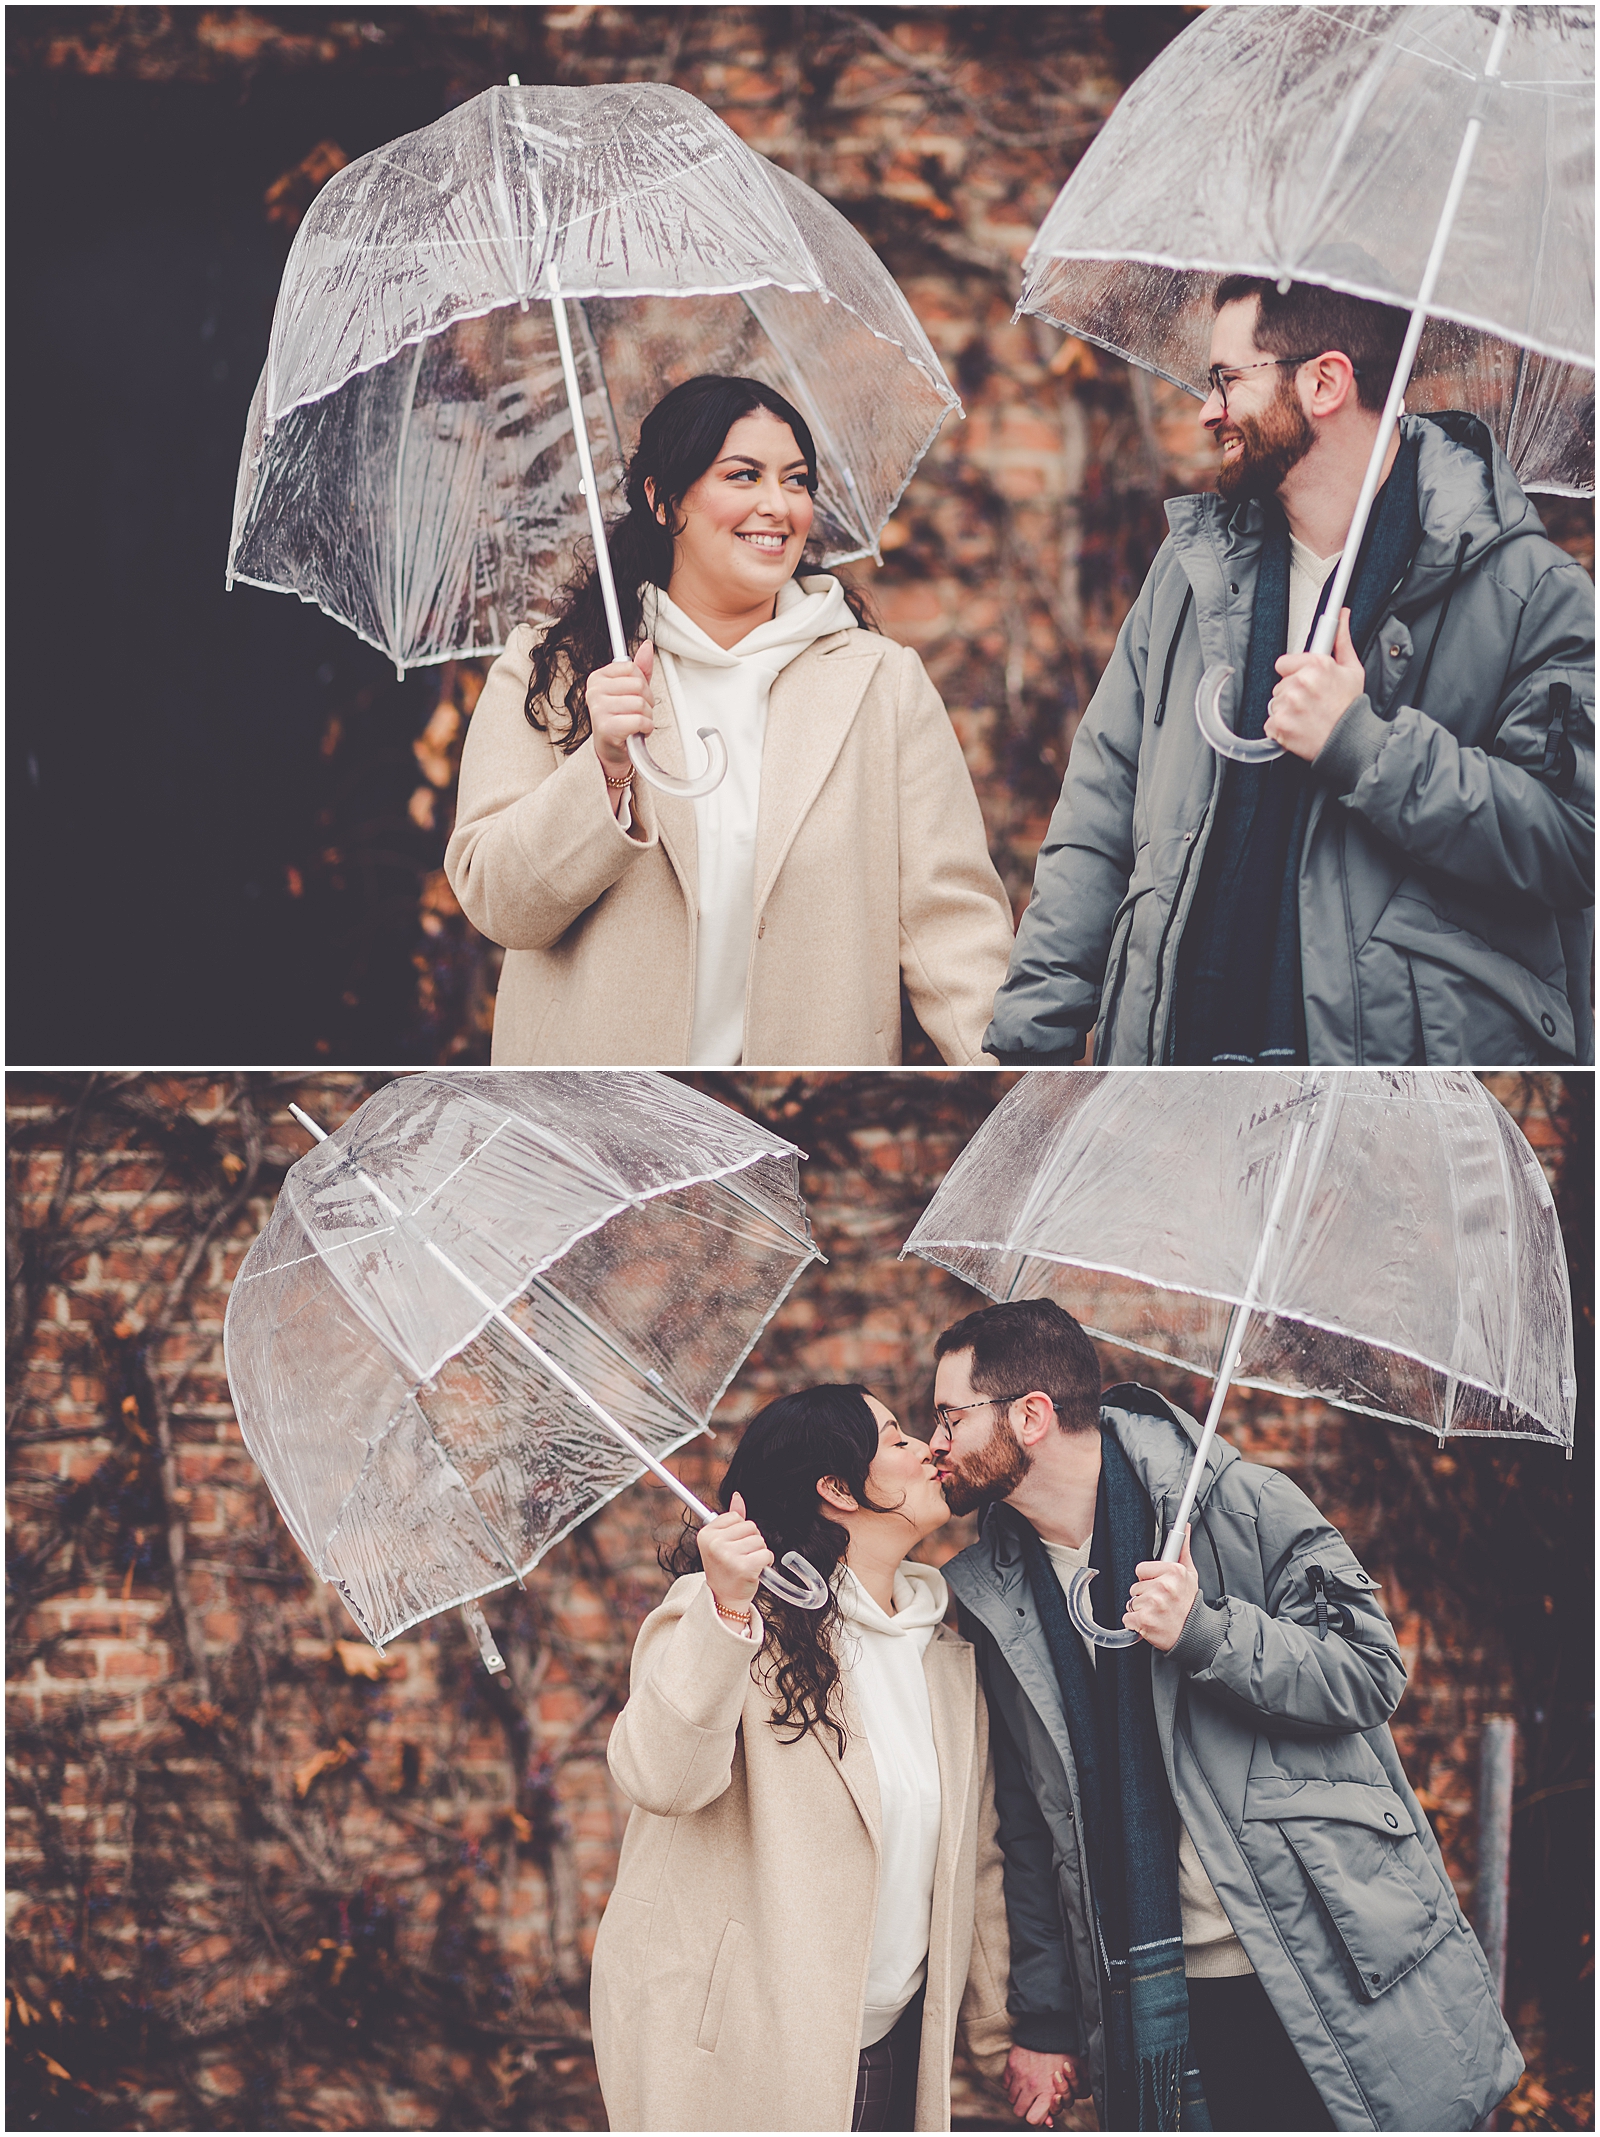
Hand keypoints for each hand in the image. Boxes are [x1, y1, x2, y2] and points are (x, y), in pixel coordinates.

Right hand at [587, 640, 655, 779]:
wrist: (611, 751)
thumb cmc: (620, 720)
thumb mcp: (631, 690)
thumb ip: (640, 668)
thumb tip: (647, 646)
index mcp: (598, 678)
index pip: (631, 667)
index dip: (642, 683)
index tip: (636, 695)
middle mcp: (594, 691)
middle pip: (638, 684)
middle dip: (646, 701)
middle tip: (638, 713)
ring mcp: (598, 709)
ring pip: (640, 703)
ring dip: (646, 717)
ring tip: (636, 724)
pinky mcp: (606, 727)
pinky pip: (639, 720)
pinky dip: (645, 728)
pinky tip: (636, 732)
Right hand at [697, 1493, 772, 1616]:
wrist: (725, 1598)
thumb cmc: (725, 1568)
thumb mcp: (722, 1542)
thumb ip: (731, 1519)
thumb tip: (737, 1496)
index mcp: (706, 1534)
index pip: (735, 1516)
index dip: (740, 1531)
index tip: (731, 1546)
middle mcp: (714, 1544)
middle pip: (750, 1526)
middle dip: (752, 1541)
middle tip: (741, 1557)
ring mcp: (728, 1556)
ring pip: (759, 1540)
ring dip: (759, 1552)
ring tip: (747, 1564)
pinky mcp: (743, 1567)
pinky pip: (766, 1553)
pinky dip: (766, 1561)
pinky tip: (755, 1570)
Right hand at [1003, 2044, 1082, 2125]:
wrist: (1052, 2029)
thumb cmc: (1066, 2055)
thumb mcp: (1072, 2081)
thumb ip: (1063, 2101)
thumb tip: (1050, 2122)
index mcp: (1048, 2091)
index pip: (1033, 2120)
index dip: (1037, 2118)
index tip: (1040, 2110)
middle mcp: (1032, 2086)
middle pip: (1019, 2112)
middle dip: (1026, 2108)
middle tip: (1033, 2100)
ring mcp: (1019, 2075)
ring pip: (1011, 2099)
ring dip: (1018, 2096)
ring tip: (1027, 2087)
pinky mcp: (1011, 2064)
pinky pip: (1005, 2084)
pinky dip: (1011, 2083)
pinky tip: (1020, 2077)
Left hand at [1126, 1525, 1198, 1651]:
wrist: (1195, 1634)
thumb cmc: (1189, 1605)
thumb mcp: (1190, 1575)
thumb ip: (1182, 1549)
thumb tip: (1183, 1527)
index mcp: (1173, 1572)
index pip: (1141, 1569)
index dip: (1149, 1579)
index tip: (1160, 1587)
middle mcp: (1163, 1586)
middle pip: (1135, 1587)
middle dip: (1145, 1595)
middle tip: (1162, 1603)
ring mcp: (1153, 1604)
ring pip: (1131, 1602)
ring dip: (1141, 1610)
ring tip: (1158, 1614)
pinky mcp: (1144, 1621)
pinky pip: (1127, 1618)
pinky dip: (1135, 1624)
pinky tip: (1151, 1623)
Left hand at [1265, 607, 1364, 760]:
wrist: (1351, 742)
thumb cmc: (1351, 708)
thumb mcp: (1352, 669)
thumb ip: (1342, 641)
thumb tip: (1341, 615)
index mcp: (1316, 666)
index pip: (1283, 663)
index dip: (1294, 674)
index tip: (1305, 684)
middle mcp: (1300, 683)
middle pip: (1280, 685)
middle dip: (1292, 693)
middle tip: (1312, 703)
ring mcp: (1288, 704)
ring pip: (1275, 703)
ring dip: (1287, 711)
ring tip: (1307, 717)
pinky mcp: (1280, 724)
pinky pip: (1270, 723)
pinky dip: (1281, 728)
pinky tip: (1299, 728)